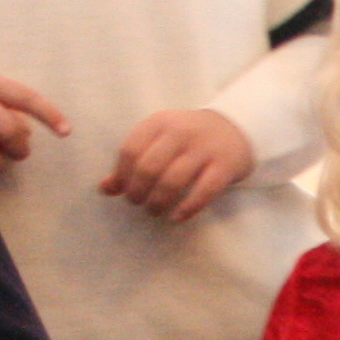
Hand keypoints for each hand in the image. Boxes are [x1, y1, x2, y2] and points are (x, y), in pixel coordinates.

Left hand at [104, 109, 254, 221]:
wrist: (234, 129)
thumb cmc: (188, 139)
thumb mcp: (159, 140)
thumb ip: (134, 161)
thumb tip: (105, 189)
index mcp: (159, 122)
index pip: (130, 150)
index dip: (122, 176)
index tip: (124, 190)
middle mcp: (180, 132)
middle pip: (148, 168)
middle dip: (138, 192)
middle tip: (138, 203)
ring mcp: (204, 149)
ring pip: (173, 181)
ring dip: (158, 202)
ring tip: (154, 211)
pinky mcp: (224, 166)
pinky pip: (203, 192)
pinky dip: (187, 209)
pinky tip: (177, 217)